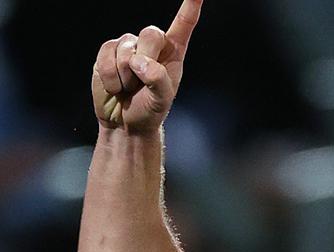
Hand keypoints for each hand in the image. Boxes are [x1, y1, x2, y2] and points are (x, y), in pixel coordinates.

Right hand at [91, 0, 202, 133]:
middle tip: (143, 82)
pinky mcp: (108, 52)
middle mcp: (152, 45)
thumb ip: (158, 80)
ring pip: (125, 50)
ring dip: (126, 77)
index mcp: (173, 53)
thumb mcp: (162, 101)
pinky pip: (106, 56)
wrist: (125, 121)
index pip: (183, 25)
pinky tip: (115, 86)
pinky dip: (110, 77)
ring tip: (129, 88)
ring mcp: (128, 46)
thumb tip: (139, 62)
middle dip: (146, 61)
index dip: (189, 8)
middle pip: (150, 34)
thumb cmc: (150, 110)